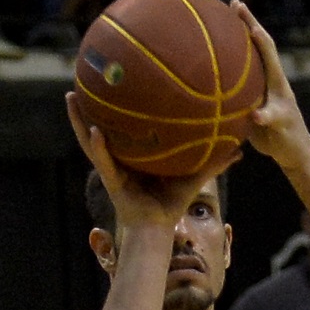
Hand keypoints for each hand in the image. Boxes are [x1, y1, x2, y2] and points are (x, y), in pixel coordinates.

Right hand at [64, 93, 232, 231]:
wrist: (158, 230)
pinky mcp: (111, 181)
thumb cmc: (171, 205)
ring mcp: (110, 169)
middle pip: (97, 126)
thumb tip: (239, 149)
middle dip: (88, 105)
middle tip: (81, 80)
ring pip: (89, 140)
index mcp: (131, 156)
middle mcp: (117, 159)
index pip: (120, 125)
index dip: (113, 105)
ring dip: (78, 120)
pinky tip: (95, 131)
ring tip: (71, 98)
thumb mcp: (193, 178)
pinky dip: (99, 147)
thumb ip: (213, 163)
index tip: (113, 80)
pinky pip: (103, 161)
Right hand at [231, 1, 309, 172]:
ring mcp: (260, 88)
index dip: (256, 32)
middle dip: (246, 24)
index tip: (242, 14)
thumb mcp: (281, 128)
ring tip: (221, 22)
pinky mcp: (251, 100)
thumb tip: (257, 116)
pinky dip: (225, 68)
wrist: (292, 152)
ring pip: (246, 60)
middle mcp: (269, 79)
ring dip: (235, 41)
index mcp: (278, 81)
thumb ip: (270, 119)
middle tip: (233, 3)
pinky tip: (211, 62)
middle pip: (258, 45)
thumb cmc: (291, 139)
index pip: (267, 49)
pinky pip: (236, 79)